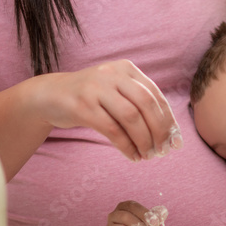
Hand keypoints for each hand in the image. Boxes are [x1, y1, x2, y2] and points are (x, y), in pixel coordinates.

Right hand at [33, 60, 181, 161]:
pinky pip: (112, 129)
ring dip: (144, 140)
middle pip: (146, 104)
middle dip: (159, 130)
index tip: (176, 140)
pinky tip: (132, 156)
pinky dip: (126, 146)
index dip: (169, 119)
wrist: (50, 95)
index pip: (155, 95)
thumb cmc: (91, 97)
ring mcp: (96, 89)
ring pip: (131, 117)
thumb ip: (139, 103)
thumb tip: (170, 132)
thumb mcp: (116, 90)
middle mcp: (113, 74)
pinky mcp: (82, 106)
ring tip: (148, 155)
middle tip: (163, 150)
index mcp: (126, 69)